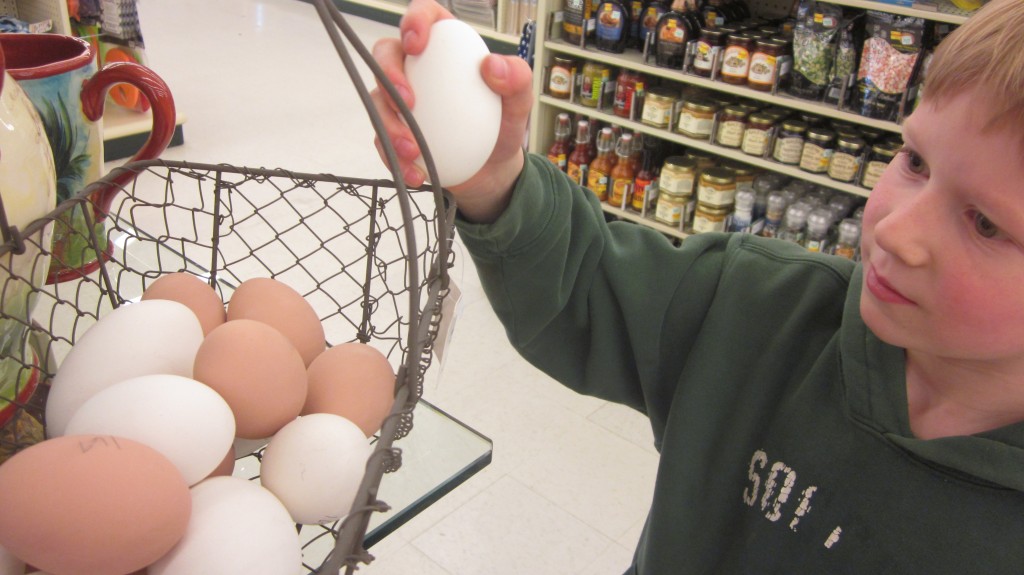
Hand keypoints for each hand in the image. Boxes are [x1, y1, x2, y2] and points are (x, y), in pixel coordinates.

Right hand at [370, 0, 533, 222]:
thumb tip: (491, 65)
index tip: (417, 45)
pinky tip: (416, 172)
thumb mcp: (519, 104)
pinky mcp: (392, 131)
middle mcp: (416, 67)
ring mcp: (399, 101)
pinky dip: (394, 157)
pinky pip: (381, 139)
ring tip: (414, 150)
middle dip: (387, 73)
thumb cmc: (501, 127)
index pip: (424, 15)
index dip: (414, 21)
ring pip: (377, 100)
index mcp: (446, 46)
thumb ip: (517, 79)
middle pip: (385, 53)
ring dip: (390, 124)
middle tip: (408, 102)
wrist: (491, 171)